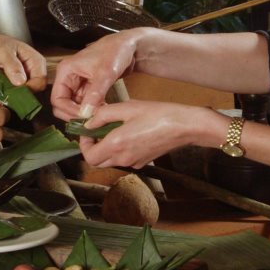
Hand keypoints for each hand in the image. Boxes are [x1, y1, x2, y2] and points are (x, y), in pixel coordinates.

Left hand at [0, 32, 47, 101]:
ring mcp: (17, 82)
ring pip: (13, 98)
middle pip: (28, 93)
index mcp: (34, 61)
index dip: (29, 90)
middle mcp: (29, 73)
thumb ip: (12, 65)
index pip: (40, 81)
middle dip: (10, 98)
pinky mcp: (6, 88)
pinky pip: (2, 97)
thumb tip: (21, 82)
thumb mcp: (0, 51)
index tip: (12, 93)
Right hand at [50, 31, 141, 120]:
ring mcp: (78, 84)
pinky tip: (103, 110)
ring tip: (100, 114)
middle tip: (91, 120)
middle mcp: (69, 78)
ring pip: (74, 106)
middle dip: (74, 114)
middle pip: (63, 105)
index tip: (84, 117)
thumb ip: (95, 94)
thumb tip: (85, 114)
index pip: (57, 98)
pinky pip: (85, 104)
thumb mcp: (105, 73)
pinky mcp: (88, 88)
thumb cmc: (115, 51)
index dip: (68, 110)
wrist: (128, 46)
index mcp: (66, 71)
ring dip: (85, 113)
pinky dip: (92, 110)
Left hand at [75, 100, 217, 168]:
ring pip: (111, 160)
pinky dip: (121, 149)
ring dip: (107, 147)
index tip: (88, 131)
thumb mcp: (127, 107)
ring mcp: (134, 162)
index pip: (89, 157)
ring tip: (116, 127)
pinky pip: (124, 158)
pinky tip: (130, 132)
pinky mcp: (143, 162)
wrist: (185, 126)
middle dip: (94, 147)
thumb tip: (88, 123)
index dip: (84, 144)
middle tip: (99, 129)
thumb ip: (103, 115)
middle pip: (98, 162)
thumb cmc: (159, 114)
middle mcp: (124, 158)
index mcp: (117, 144)